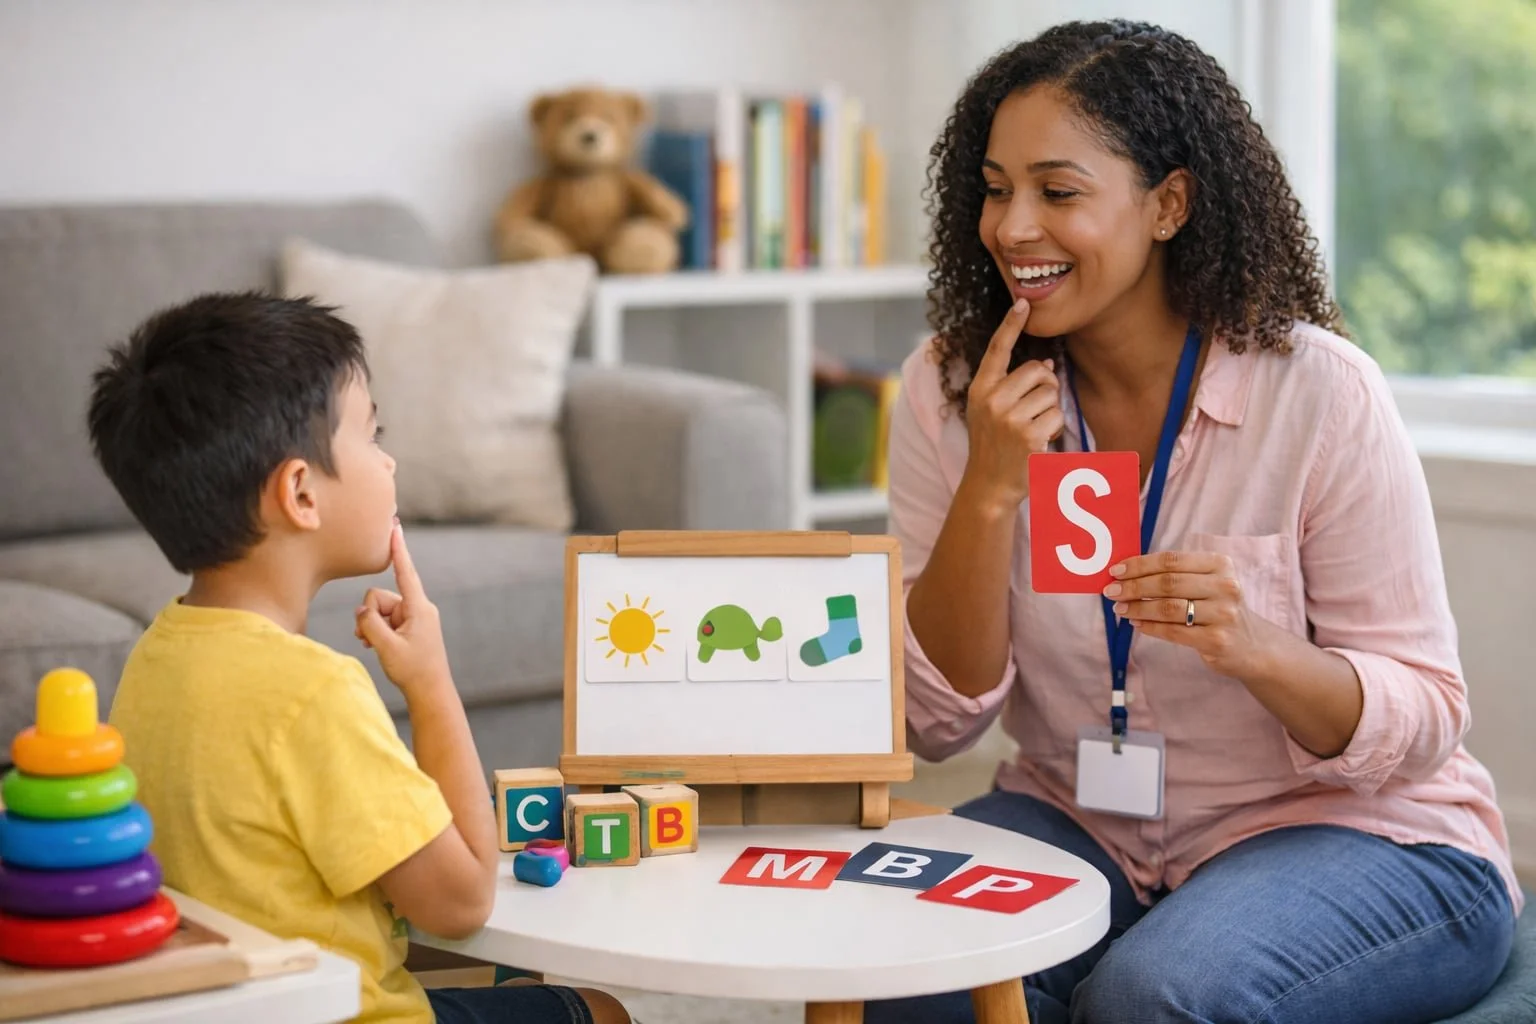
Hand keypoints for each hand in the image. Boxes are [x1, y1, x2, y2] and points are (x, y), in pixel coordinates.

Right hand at [356, 523, 452, 697]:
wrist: (430, 691)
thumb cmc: (413, 670)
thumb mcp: (386, 647)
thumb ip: (369, 624)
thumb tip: (361, 611)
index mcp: (419, 608)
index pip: (405, 572)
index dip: (398, 550)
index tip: (395, 527)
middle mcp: (418, 607)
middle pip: (379, 597)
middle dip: (370, 616)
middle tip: (371, 640)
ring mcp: (414, 617)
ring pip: (378, 610)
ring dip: (372, 627)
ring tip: (376, 646)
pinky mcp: (409, 625)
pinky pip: (384, 619)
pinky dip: (377, 631)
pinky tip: (378, 647)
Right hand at [961, 298, 1063, 511]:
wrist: (988, 485)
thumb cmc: (994, 445)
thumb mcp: (991, 411)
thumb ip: (1012, 386)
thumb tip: (1046, 364)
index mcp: (980, 389)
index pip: (997, 350)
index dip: (1010, 324)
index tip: (1022, 302)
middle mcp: (992, 400)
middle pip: (1036, 370)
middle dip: (1045, 385)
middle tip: (1035, 407)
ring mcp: (1009, 418)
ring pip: (1050, 393)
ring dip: (1049, 410)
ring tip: (1033, 429)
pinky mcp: (1028, 435)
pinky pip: (1056, 416)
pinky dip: (1054, 428)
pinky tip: (1039, 441)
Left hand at [1103, 551, 1274, 679]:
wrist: (1253, 646)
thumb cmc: (1219, 609)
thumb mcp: (1208, 583)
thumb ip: (1176, 575)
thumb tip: (1127, 573)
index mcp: (1220, 564)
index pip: (1171, 560)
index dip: (1139, 564)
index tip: (1115, 571)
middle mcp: (1225, 586)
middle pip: (1167, 583)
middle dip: (1133, 586)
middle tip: (1111, 591)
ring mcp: (1223, 614)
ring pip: (1168, 607)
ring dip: (1137, 607)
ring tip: (1119, 608)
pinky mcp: (1217, 640)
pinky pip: (1173, 631)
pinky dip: (1150, 627)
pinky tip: (1136, 623)